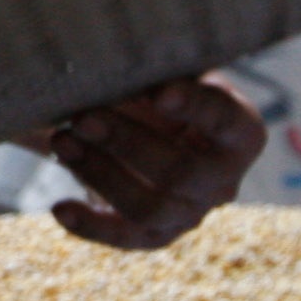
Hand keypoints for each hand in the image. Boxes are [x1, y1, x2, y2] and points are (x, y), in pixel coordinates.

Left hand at [23, 75, 265, 251]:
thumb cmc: (164, 91)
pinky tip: (60, 208)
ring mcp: (191, 212)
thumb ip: (156, 71)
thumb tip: (113, 62)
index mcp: (240, 132)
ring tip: (61, 142)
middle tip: (83, 115)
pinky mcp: (158, 235)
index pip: (224, 119)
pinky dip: (91, 227)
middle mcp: (224, 180)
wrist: (152, 129)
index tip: (159, 92)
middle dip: (127, 142)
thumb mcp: (169, 74)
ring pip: (150, 207)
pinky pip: (127, 238)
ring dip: (100, 174)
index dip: (193, 107)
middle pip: (180, 171)